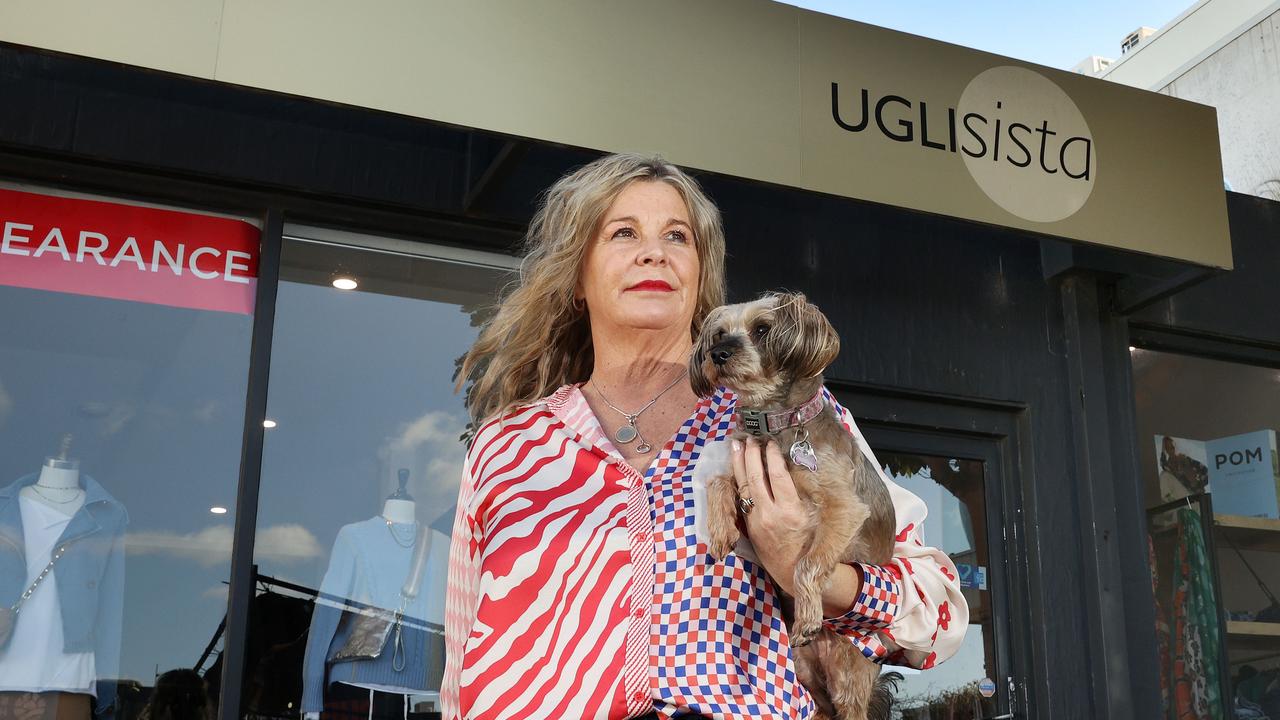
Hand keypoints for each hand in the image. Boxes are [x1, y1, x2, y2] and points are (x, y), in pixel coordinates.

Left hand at [731, 436, 808, 594]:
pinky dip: (739, 479)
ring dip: (739, 463)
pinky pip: (742, 497)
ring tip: (737, 444)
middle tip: (751, 437)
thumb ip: (806, 495)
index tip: (772, 443)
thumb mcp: (816, 518)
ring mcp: (756, 520)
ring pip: (744, 485)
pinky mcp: (749, 525)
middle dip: (752, 454)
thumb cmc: (811, 543)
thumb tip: (802, 466)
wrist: (794, 572)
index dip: (774, 457)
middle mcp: (770, 514)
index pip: (779, 476)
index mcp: (791, 512)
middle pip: (756, 477)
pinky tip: (737, 466)